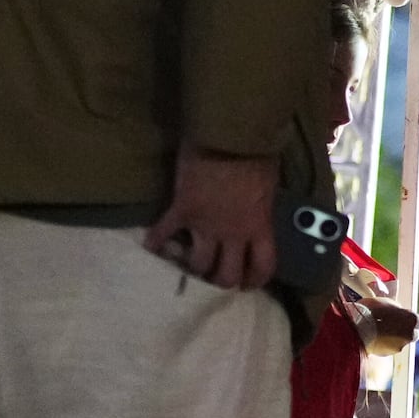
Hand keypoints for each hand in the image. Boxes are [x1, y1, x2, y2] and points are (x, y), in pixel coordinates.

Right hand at [142, 148, 278, 291]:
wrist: (228, 134)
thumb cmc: (256, 153)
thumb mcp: (268, 185)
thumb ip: (260, 207)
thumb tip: (257, 212)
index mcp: (258, 226)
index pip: (262, 266)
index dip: (255, 279)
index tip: (248, 283)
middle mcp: (232, 234)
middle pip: (226, 275)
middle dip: (220, 281)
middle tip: (214, 277)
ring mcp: (205, 225)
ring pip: (197, 263)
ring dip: (192, 267)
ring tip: (186, 265)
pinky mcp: (181, 211)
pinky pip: (165, 231)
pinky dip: (156, 240)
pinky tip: (150, 247)